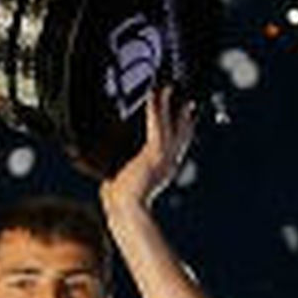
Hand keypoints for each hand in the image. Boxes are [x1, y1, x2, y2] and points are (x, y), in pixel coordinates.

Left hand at [100, 85, 197, 212]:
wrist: (125, 210)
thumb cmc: (120, 203)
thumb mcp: (122, 183)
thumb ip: (120, 176)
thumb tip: (109, 177)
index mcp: (162, 171)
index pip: (176, 146)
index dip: (182, 131)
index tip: (185, 117)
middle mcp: (168, 163)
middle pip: (182, 134)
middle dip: (185, 117)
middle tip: (188, 100)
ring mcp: (164, 158)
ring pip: (171, 126)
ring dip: (170, 105)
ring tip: (168, 87)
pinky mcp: (154, 154)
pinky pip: (158, 126)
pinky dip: (157, 109)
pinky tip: (156, 95)